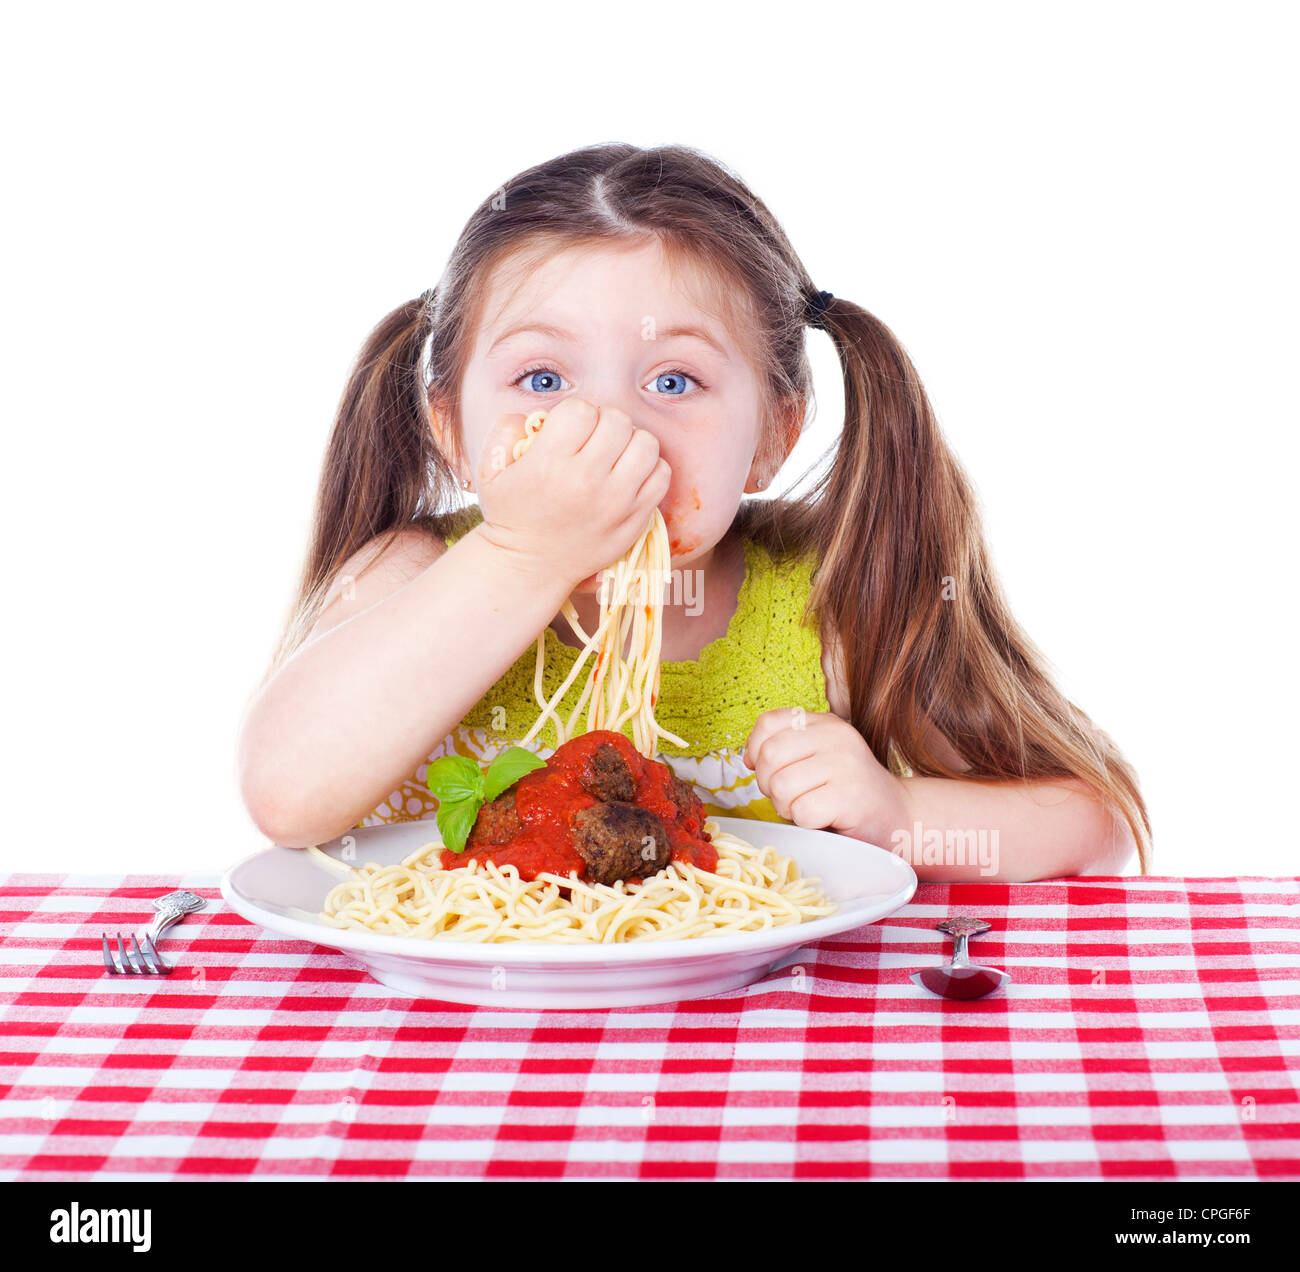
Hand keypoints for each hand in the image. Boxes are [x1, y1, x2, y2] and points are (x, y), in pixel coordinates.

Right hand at [474, 396, 671, 588]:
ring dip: (630, 442)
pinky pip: (661, 474)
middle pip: (617, 421)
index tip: (567, 431)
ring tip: (614, 455)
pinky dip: (649, 467)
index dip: (574, 414)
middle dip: (603, 423)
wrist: (530, 567)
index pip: (581, 410)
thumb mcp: (490, 471)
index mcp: (549, 464)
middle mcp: (586, 480)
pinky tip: (629, 474)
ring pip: (646, 443)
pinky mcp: (636, 518)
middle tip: (592, 440)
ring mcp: (617, 501)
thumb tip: (537, 415)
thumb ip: (505, 430)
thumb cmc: (511, 514)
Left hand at [742, 708, 913, 845]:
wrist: (899, 819)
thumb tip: (748, 758)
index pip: (768, 723)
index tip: (772, 771)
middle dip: (770, 785)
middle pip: (769, 756)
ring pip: (781, 786)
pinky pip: (801, 811)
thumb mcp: (816, 759)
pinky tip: (826, 819)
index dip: (756, 751)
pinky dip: (806, 823)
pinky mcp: (850, 795)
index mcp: (824, 723)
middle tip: (793, 796)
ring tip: (810, 808)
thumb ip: (783, 750)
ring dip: (787, 807)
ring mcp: (845, 763)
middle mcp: (836, 736)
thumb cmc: (846, 794)